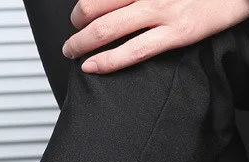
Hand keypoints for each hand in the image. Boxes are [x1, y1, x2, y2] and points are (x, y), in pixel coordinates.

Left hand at [63, 0, 248, 73]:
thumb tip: (126, 2)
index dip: (83, 6)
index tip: (79, 16)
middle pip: (94, 7)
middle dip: (75, 25)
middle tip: (70, 39)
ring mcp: (162, 10)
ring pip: (106, 29)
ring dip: (80, 44)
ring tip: (72, 54)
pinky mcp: (177, 33)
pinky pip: (133, 51)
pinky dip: (106, 62)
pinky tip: (91, 68)